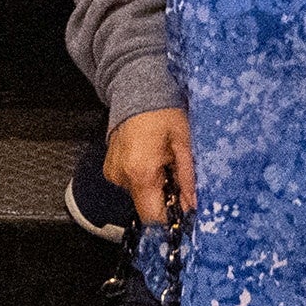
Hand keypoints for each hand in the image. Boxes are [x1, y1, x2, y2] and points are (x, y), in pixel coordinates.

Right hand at [103, 109, 192, 227]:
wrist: (135, 89)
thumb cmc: (162, 111)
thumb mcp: (184, 141)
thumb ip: (188, 176)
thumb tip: (195, 203)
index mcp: (141, 172)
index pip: (154, 216)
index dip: (172, 213)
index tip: (185, 201)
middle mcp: (122, 176)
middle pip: (146, 206)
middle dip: (165, 196)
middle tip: (175, 171)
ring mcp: (113, 172)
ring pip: (139, 195)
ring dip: (154, 185)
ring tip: (163, 159)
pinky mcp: (110, 168)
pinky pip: (130, 182)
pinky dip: (143, 176)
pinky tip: (150, 156)